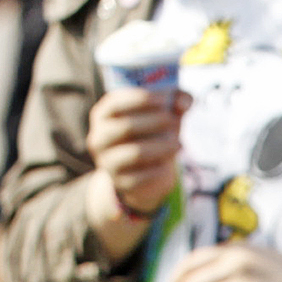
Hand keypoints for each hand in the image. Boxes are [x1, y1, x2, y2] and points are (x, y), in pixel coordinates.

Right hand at [84, 85, 188, 219]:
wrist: (144, 170)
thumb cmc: (153, 131)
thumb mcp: (163, 111)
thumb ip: (176, 99)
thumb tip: (183, 103)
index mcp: (103, 115)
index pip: (115, 102)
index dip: (140, 99)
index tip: (165, 99)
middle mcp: (98, 137)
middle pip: (125, 126)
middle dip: (155, 122)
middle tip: (175, 121)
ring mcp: (107, 161)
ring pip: (135, 153)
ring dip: (162, 146)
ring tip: (179, 144)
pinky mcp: (120, 182)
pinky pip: (143, 175)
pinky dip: (160, 168)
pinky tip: (168, 163)